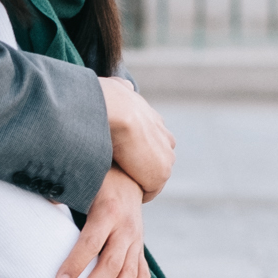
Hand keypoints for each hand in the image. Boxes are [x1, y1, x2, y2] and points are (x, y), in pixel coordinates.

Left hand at [56, 167, 149, 277]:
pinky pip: (142, 273)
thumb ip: (60, 192)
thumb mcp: (80, 182)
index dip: (76, 263)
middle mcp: (126, 227)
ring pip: (130, 273)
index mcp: (108, 211)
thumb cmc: (95, 182)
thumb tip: (38, 201)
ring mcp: (137, 239)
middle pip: (112, 264)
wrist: (129, 176)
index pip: (91, 242)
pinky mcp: (141, 247)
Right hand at [99, 77, 174, 199]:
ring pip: (151, 179)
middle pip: (153, 164)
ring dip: (136, 182)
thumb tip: (126, 85)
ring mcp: (166, 159)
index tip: (116, 158)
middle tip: (116, 173)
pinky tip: (120, 189)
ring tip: (117, 183)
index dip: (133, 154)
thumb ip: (123, 90)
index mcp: (157, 124)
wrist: (115, 111)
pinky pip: (148, 193)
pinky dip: (135, 192)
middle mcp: (167, 141)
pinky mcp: (160, 175)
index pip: (149, 146)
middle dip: (138, 170)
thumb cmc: (109, 100)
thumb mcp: (118, 89)